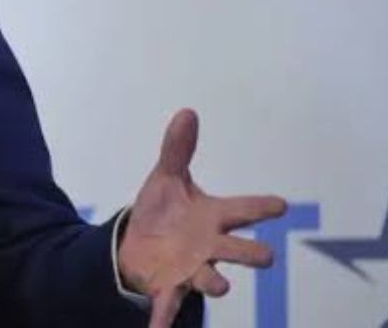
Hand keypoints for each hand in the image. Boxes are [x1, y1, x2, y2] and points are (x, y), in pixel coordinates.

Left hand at [119, 109, 287, 327]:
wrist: (139, 241)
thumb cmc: (164, 211)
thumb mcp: (167, 177)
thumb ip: (178, 149)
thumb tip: (187, 112)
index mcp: (213, 217)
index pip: (243, 209)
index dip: (261, 207)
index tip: (278, 205)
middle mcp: (210, 246)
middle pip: (239, 251)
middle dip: (252, 254)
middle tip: (266, 257)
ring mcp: (193, 268)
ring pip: (211, 279)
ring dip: (216, 283)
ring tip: (220, 287)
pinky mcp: (169, 286)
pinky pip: (168, 305)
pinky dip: (163, 320)